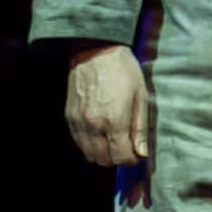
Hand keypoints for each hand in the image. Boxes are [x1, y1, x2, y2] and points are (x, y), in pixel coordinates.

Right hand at [63, 45, 153, 169]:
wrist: (95, 50)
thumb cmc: (122, 69)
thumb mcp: (140, 96)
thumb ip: (140, 128)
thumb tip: (142, 153)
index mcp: (115, 120)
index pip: (122, 158)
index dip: (132, 160)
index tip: (136, 153)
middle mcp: (94, 125)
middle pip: (104, 161)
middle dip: (117, 159)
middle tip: (125, 147)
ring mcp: (79, 122)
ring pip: (89, 155)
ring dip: (102, 154)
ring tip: (112, 140)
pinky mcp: (69, 117)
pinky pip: (78, 142)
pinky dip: (89, 144)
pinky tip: (99, 132)